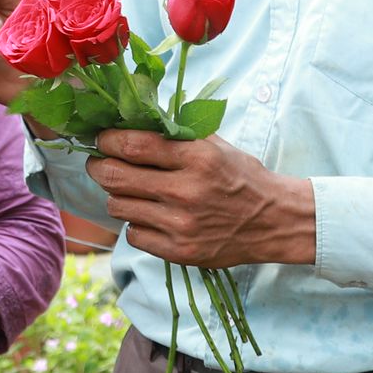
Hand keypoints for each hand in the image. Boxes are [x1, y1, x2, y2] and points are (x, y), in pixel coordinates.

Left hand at [88, 130, 316, 267]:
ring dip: (118, 196)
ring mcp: (181, 225)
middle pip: (116, 176)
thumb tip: (129, 121)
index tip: (102, 139)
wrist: (273, 220)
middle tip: (99, 163)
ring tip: (129, 191)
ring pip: (119, 206)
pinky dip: (136, 224)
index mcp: (196, 157)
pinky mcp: (179, 251)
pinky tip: (150, 216)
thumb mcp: (215, 145)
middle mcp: (186, 191)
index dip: (108, 140)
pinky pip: (134, 235)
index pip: (133, 145)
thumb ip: (175, 134)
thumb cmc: (240, 177)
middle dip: (99, 166)